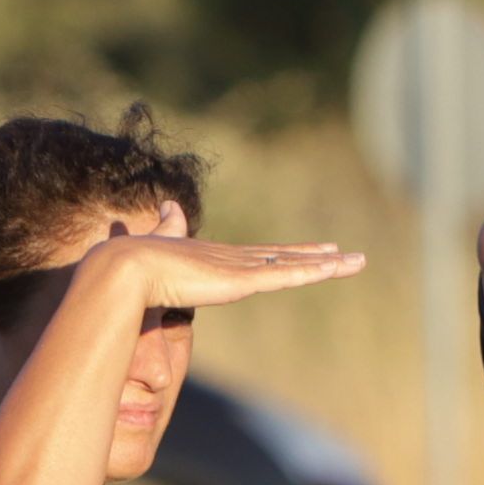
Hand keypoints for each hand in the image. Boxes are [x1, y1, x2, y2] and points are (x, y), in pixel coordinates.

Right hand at [75, 230, 367, 313]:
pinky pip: (284, 276)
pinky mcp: (240, 280)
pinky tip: (332, 268)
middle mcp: (235, 259)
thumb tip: (170, 204)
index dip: (290, 254)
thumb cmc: (133, 262)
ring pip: (294, 265)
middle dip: (318, 258)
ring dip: (328, 265)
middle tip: (349, 256)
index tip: (312, 253)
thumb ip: (168, 227)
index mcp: (218, 259)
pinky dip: (309, 272)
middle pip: (286, 258)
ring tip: (358, 262)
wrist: (125, 268)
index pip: (263, 256)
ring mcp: (239, 268)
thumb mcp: (158, 243)